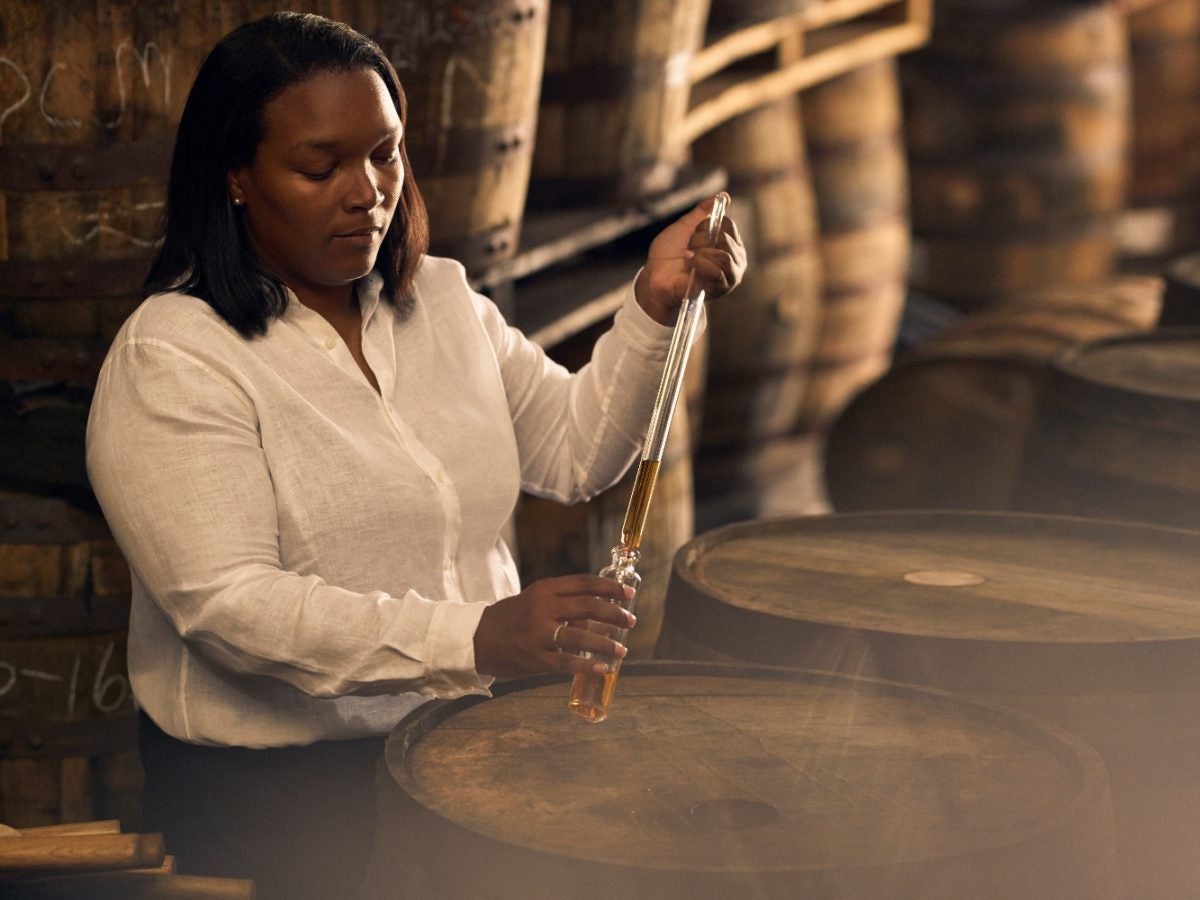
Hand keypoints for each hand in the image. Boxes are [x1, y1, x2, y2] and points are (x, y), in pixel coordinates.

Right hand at [473, 574, 636, 678]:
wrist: (476, 638)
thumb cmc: (512, 618)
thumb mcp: (535, 600)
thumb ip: (564, 603)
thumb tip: (600, 613)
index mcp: (545, 589)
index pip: (584, 583)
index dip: (610, 588)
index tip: (629, 594)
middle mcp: (543, 608)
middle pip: (588, 607)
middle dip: (615, 615)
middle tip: (631, 622)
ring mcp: (538, 633)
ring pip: (581, 636)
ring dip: (606, 644)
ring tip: (622, 651)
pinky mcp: (534, 658)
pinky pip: (566, 662)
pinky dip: (586, 666)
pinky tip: (602, 669)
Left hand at [635, 194, 746, 324]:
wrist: (655, 276)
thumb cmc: (669, 253)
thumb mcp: (685, 226)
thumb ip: (703, 212)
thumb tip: (724, 195)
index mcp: (727, 242)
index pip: (728, 225)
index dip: (707, 224)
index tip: (693, 232)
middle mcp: (734, 258)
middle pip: (725, 238)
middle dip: (701, 239)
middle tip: (688, 247)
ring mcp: (730, 274)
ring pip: (723, 256)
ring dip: (700, 253)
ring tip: (687, 256)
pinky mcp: (721, 287)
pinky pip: (718, 271)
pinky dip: (700, 263)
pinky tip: (689, 262)